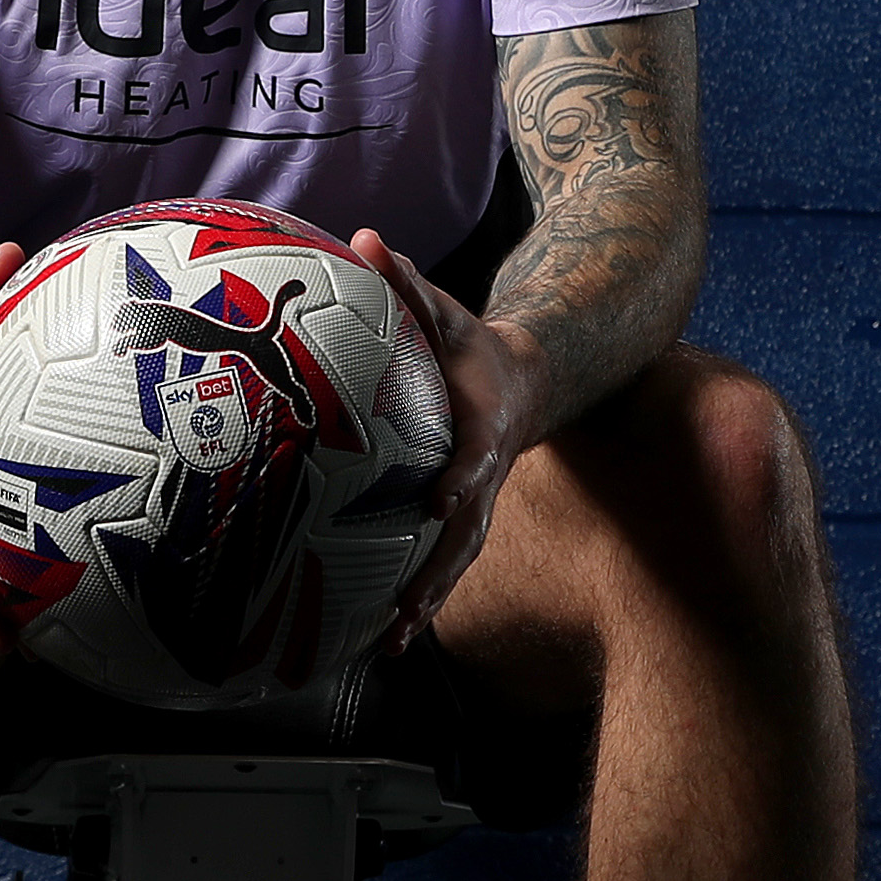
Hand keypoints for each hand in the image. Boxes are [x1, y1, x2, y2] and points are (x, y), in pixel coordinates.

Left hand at [349, 228, 554, 652]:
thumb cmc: (468, 343)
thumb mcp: (444, 308)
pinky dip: (417, 603)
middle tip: (410, 605)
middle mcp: (483, 477)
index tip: (440, 497)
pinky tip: (384, 642)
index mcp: (485, 427)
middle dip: (440, 569)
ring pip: (455, 561)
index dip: (463, 477)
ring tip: (392, 642)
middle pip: (468, 530)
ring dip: (427, 601)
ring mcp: (475, 506)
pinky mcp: (460, 521)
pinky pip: (439, 566)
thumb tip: (363, 237)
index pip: (477, 455)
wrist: (517, 384)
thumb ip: (407, 281)